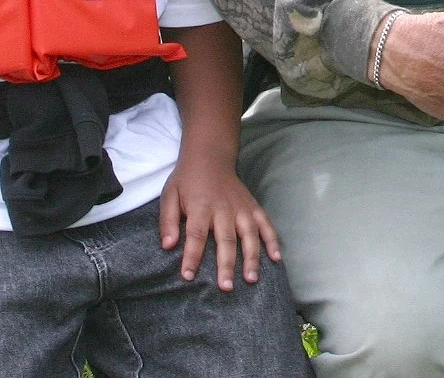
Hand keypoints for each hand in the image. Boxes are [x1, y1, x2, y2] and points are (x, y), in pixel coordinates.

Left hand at [160, 151, 281, 289]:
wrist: (210, 157)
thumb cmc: (187, 180)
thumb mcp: (170, 195)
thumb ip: (168, 220)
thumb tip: (168, 246)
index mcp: (201, 207)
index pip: (196, 235)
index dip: (192, 256)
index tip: (188, 276)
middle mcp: (224, 209)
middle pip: (225, 239)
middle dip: (226, 264)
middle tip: (226, 287)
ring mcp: (241, 208)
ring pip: (249, 235)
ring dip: (252, 257)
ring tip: (252, 279)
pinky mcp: (253, 206)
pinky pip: (265, 224)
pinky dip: (272, 240)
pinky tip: (276, 258)